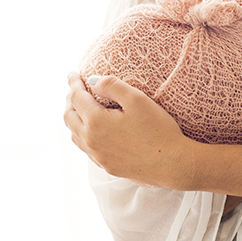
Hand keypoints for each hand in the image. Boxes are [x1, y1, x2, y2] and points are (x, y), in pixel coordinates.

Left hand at [63, 72, 194, 187]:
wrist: (172, 163)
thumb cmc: (158, 130)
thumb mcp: (137, 100)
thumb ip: (112, 86)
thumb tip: (94, 81)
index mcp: (96, 122)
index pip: (76, 98)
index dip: (73, 83)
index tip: (73, 74)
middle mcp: (91, 141)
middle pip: (69, 118)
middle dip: (69, 101)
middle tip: (74, 90)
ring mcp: (98, 156)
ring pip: (75, 135)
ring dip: (74, 119)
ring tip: (80, 109)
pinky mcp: (107, 166)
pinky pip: (86, 149)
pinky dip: (83, 135)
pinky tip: (93, 132)